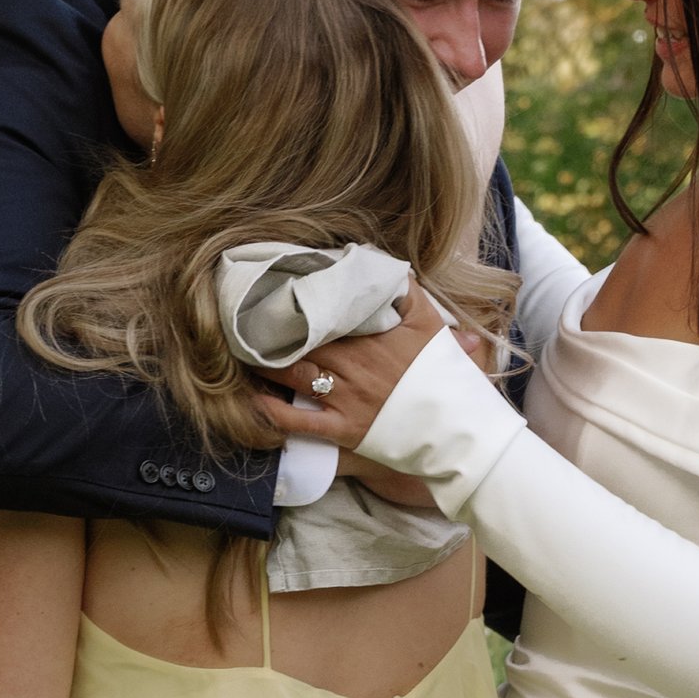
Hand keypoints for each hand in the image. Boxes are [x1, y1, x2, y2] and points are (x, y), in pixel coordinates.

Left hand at [255, 282, 452, 452]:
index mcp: (370, 337)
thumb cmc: (442, 374)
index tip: (275, 292)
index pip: (324, 315)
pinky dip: (273, 412)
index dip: (297, 305)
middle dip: (272, 332)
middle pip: (301, 343)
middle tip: (246, 320)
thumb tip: (387, 268)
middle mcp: (352, 365)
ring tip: (243, 352)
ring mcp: (345, 398)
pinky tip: (254, 400)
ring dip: (265, 364)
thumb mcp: (431, 324)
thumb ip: (409, 293)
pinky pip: (300, 421)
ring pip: (294, 376)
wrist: (455, 425)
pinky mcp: (344, 429)